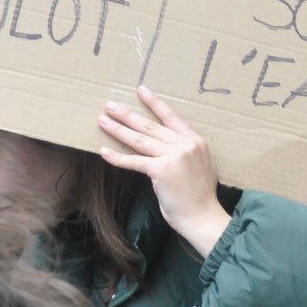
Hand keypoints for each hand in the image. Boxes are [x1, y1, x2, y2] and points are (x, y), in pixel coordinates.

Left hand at [97, 86, 229, 257]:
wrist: (203, 217)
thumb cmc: (200, 197)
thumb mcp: (201, 166)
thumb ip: (185, 153)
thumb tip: (167, 148)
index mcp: (195, 141)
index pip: (171, 116)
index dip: (154, 102)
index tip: (141, 89)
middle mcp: (185, 144)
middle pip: (150, 125)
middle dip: (127, 114)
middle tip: (110, 105)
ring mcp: (173, 156)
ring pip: (140, 139)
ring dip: (118, 129)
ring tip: (102, 120)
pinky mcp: (161, 170)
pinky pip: (135, 161)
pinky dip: (118, 157)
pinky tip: (104, 151)